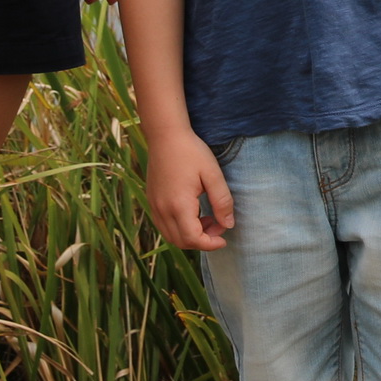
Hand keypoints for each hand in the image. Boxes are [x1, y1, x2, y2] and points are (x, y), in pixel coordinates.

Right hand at [146, 128, 233, 250]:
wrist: (166, 136)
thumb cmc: (191, 152)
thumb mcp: (213, 174)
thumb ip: (222, 201)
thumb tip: (228, 225)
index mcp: (179, 205)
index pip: (193, 239)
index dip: (210, 244)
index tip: (225, 237)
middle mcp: (162, 210)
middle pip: (181, 242)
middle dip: (202, 241)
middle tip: (219, 224)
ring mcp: (154, 206)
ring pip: (171, 236)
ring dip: (191, 235)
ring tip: (209, 218)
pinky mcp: (152, 201)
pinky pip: (164, 225)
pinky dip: (180, 228)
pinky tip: (194, 213)